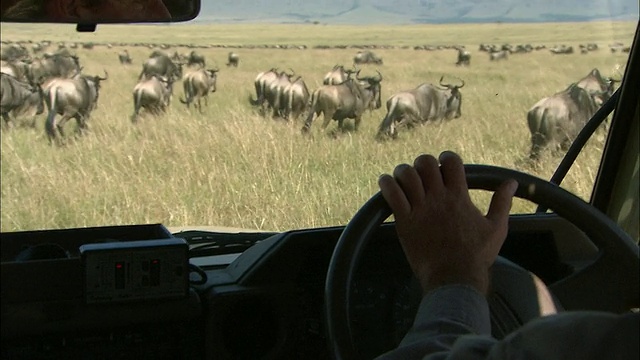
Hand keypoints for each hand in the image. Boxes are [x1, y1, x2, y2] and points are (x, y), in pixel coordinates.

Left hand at [378, 151, 517, 294]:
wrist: (454, 278)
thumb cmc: (476, 255)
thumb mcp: (496, 228)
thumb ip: (502, 202)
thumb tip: (511, 183)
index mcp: (459, 196)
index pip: (451, 161)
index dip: (446, 159)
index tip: (444, 168)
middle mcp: (438, 198)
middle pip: (426, 163)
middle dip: (423, 165)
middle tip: (423, 177)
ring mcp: (420, 208)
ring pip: (406, 174)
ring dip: (404, 173)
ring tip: (404, 181)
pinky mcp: (404, 221)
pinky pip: (391, 193)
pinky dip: (387, 184)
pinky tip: (388, 185)